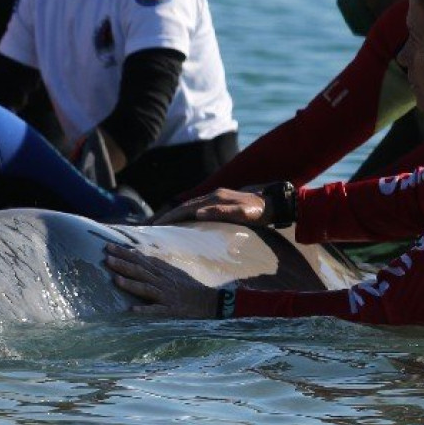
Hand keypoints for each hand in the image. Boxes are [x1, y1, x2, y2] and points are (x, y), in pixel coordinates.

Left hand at [104, 244, 218, 317]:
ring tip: (116, 280)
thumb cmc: (187, 286)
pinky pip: (157, 310)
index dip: (124, 253)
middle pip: (140, 271)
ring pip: (146, 288)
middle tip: (107, 258)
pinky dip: (145, 310)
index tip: (108, 246)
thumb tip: (136, 254)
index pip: (139, 259)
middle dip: (123, 265)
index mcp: (161, 271)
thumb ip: (153, 263)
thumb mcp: (171, 271)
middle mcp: (162, 281)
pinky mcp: (170, 310)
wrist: (209, 301)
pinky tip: (133, 311)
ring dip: (131, 284)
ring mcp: (166, 295)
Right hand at [151, 188, 266, 225]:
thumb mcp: (243, 213)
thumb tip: (198, 213)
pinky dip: (186, 216)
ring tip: (162, 227)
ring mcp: (215, 198)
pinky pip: (197, 209)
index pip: (186, 209)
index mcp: (214, 199)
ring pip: (189, 208)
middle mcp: (212, 196)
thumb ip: (222, 212)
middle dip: (167, 217)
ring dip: (175, 216)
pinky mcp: (219, 203)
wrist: (272, 203)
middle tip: (151, 227)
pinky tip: (183, 223)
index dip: (171, 217)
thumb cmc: (259, 212)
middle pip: (184, 207)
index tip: (156, 225)